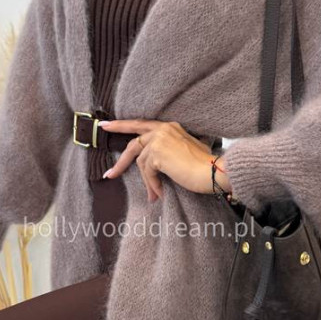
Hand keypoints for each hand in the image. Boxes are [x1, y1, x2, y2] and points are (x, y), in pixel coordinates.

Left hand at [98, 118, 230, 200]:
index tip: (107, 125)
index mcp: (169, 127)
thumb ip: (167, 153)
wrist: (213, 171)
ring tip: (155, 195)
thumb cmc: (204, 166)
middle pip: (133, 143)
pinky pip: (147, 173)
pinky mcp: (157, 153)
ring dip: (148, 182)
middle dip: (120, 161)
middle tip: (108, 174)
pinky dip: (153, 185)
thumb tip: (152, 171)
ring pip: (141, 164)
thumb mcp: (184, 153)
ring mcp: (158, 140)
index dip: (122, 125)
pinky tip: (160, 193)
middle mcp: (162, 129)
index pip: (141, 124)